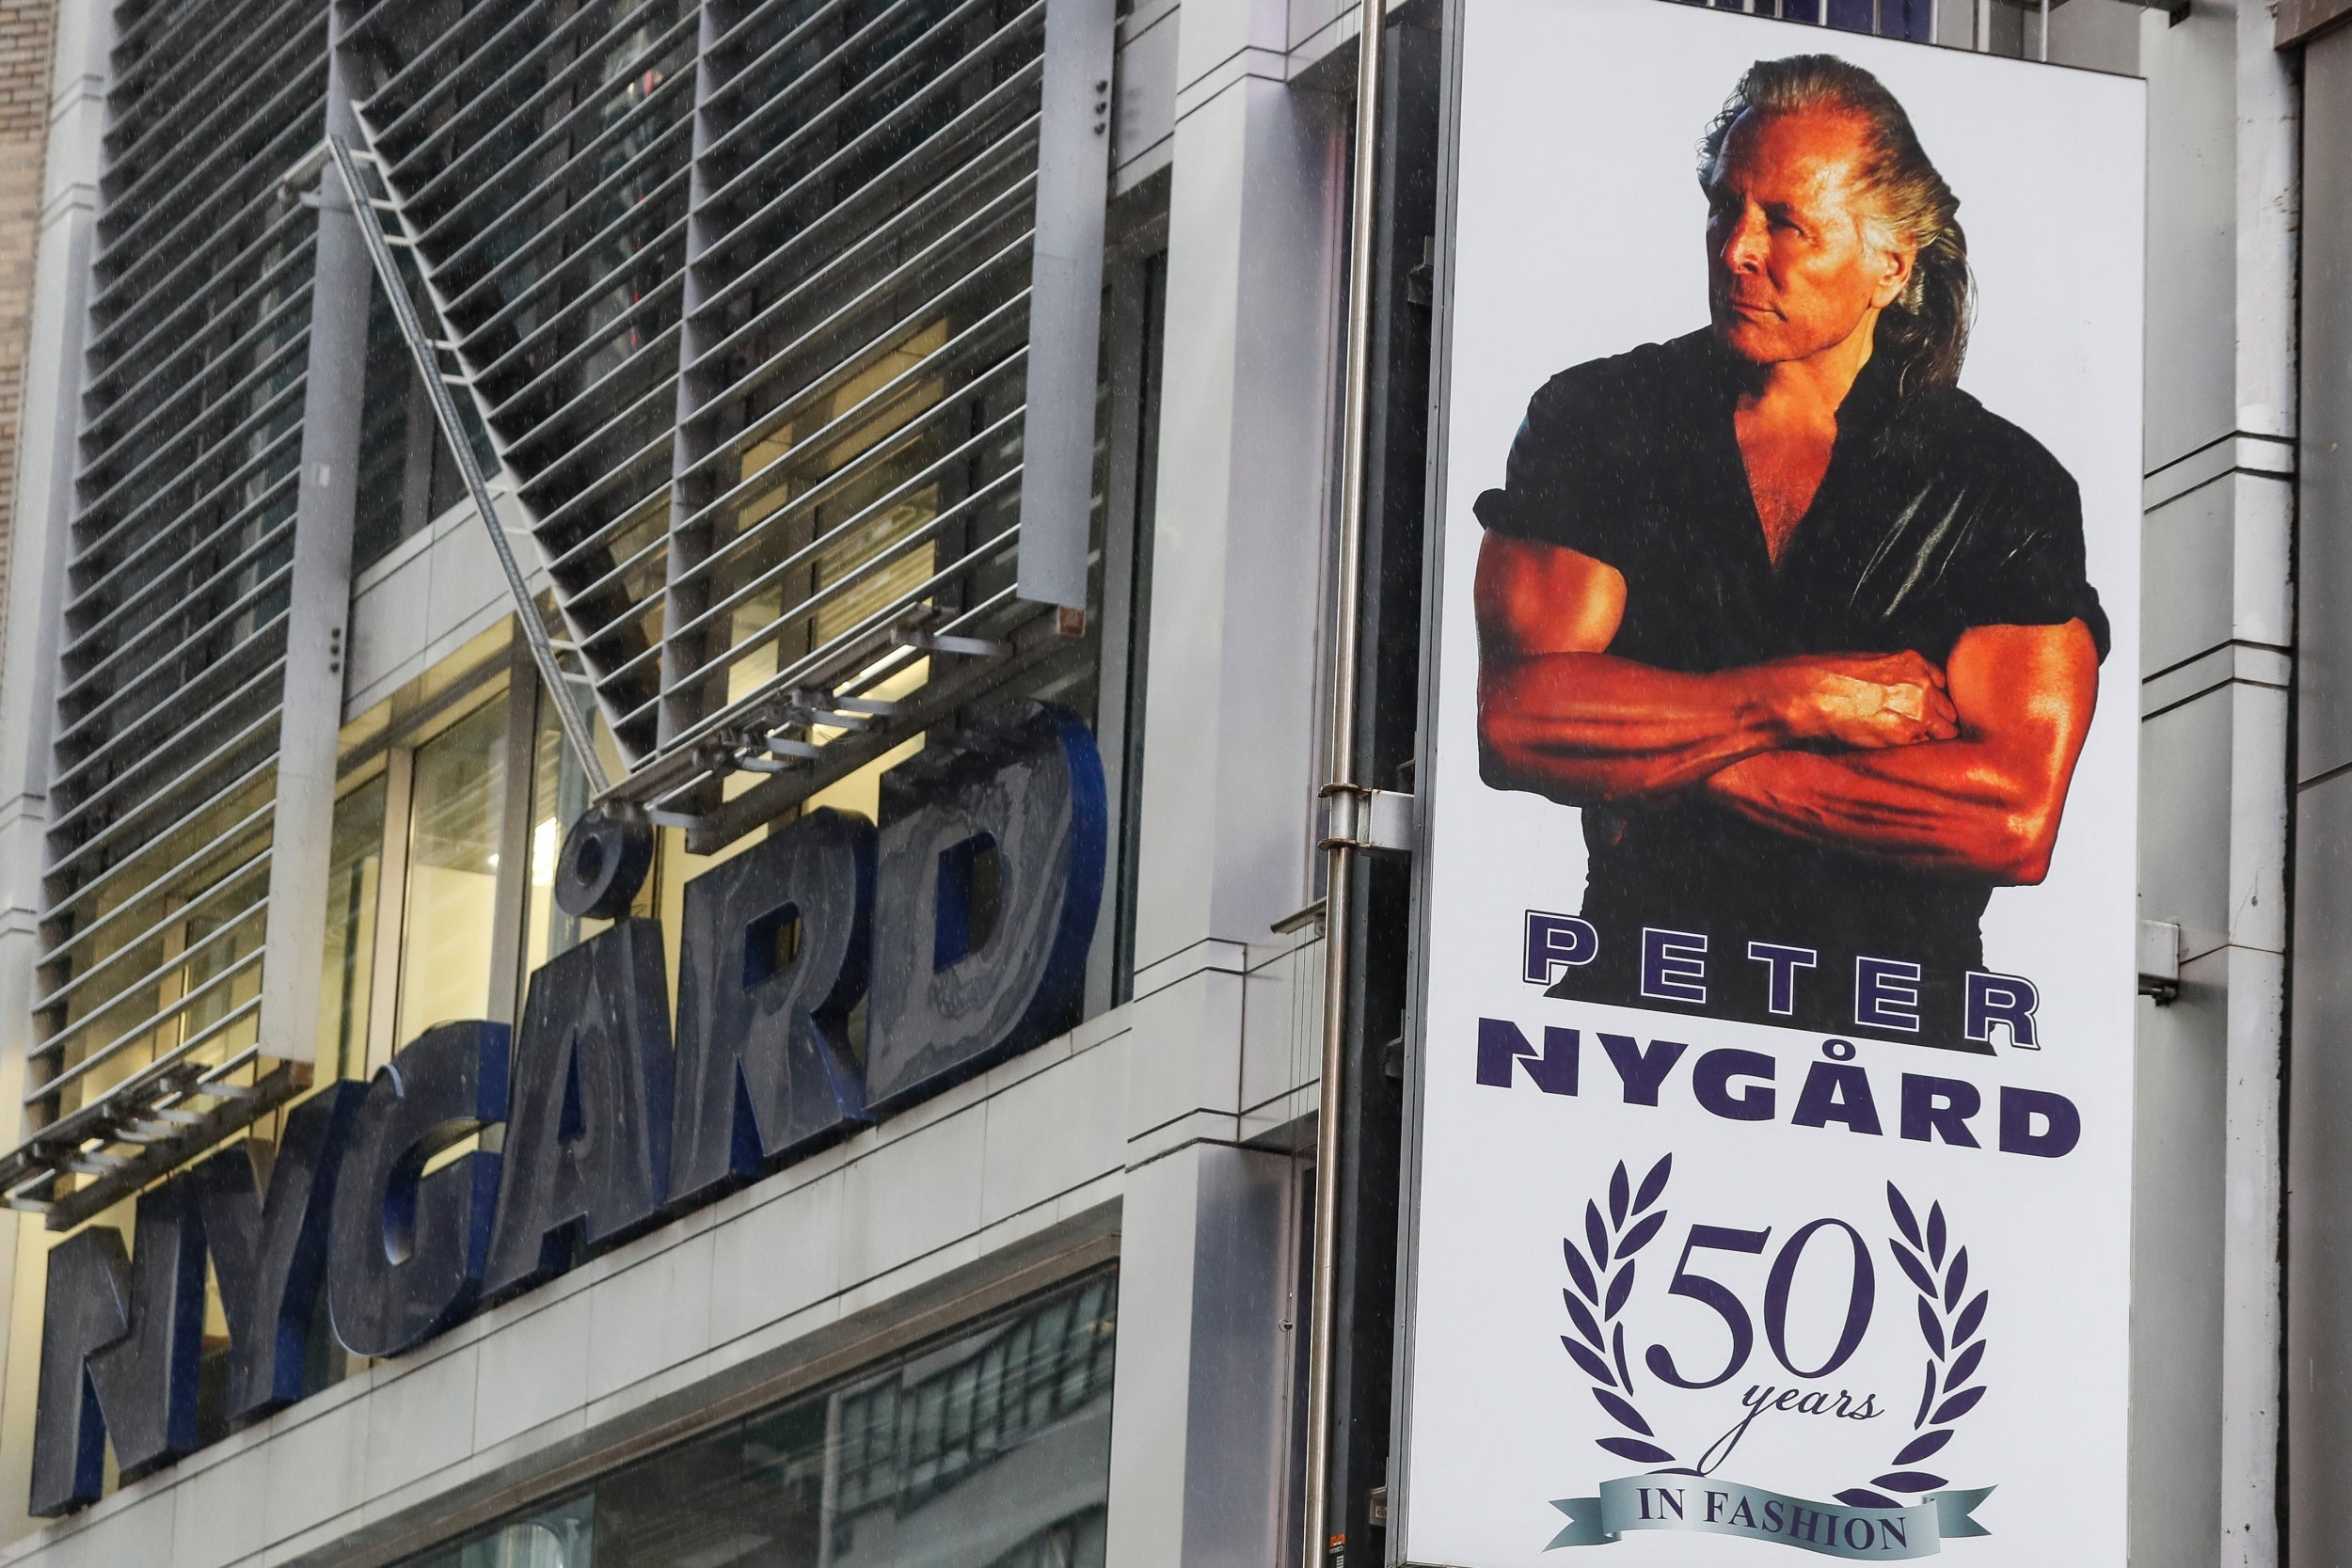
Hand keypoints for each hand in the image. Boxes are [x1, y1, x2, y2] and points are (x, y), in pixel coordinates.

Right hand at [1763, 651, 1958, 749]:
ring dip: (1932, 739)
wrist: (1811, 694)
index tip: (1925, 711)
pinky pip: (1927, 749)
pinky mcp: (1906, 734)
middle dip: (1937, 721)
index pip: (1943, 686)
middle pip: (1950, 710)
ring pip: (1946, 732)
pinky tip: (1898, 750)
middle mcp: (1922, 684)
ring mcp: (1918, 710)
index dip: (1934, 701)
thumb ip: (1898, 676)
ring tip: (1908, 745)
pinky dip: (1917, 753)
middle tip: (1918, 732)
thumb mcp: (1871, 663)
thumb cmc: (1829, 678)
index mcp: (1914, 661)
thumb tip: (1906, 695)